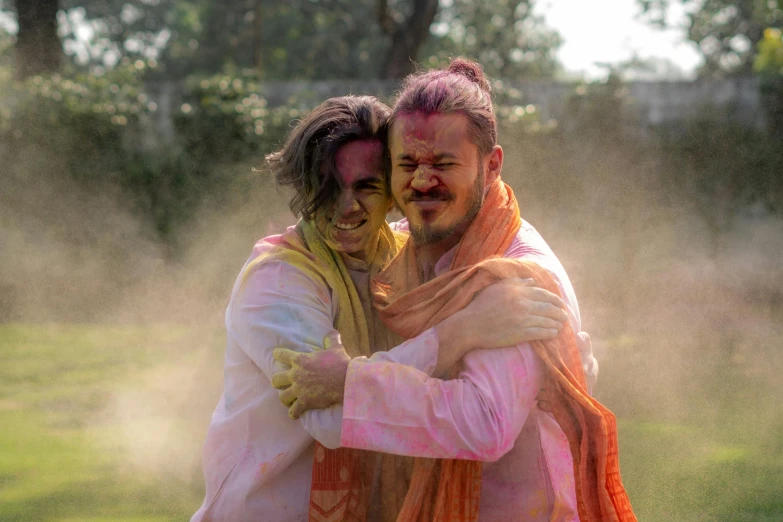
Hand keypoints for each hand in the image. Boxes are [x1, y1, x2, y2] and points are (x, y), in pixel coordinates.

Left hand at [270, 333, 349, 419]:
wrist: (345, 380)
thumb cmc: (340, 363)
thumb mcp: (335, 348)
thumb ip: (331, 340)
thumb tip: (333, 333)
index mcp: (300, 360)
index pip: (281, 354)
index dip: (278, 354)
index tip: (276, 354)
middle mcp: (296, 375)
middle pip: (276, 379)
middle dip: (277, 382)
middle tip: (282, 384)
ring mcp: (299, 390)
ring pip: (282, 397)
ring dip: (285, 398)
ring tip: (289, 400)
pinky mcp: (304, 402)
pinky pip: (293, 411)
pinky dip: (294, 413)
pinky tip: (296, 413)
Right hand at [434, 278, 567, 374]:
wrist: (470, 325)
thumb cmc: (481, 305)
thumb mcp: (497, 288)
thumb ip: (516, 283)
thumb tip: (532, 281)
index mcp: (518, 291)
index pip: (544, 293)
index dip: (555, 299)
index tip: (560, 303)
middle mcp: (523, 303)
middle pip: (549, 307)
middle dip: (560, 312)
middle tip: (565, 315)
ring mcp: (523, 319)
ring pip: (548, 320)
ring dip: (558, 323)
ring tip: (561, 325)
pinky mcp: (522, 333)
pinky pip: (542, 332)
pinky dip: (551, 333)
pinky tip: (554, 333)